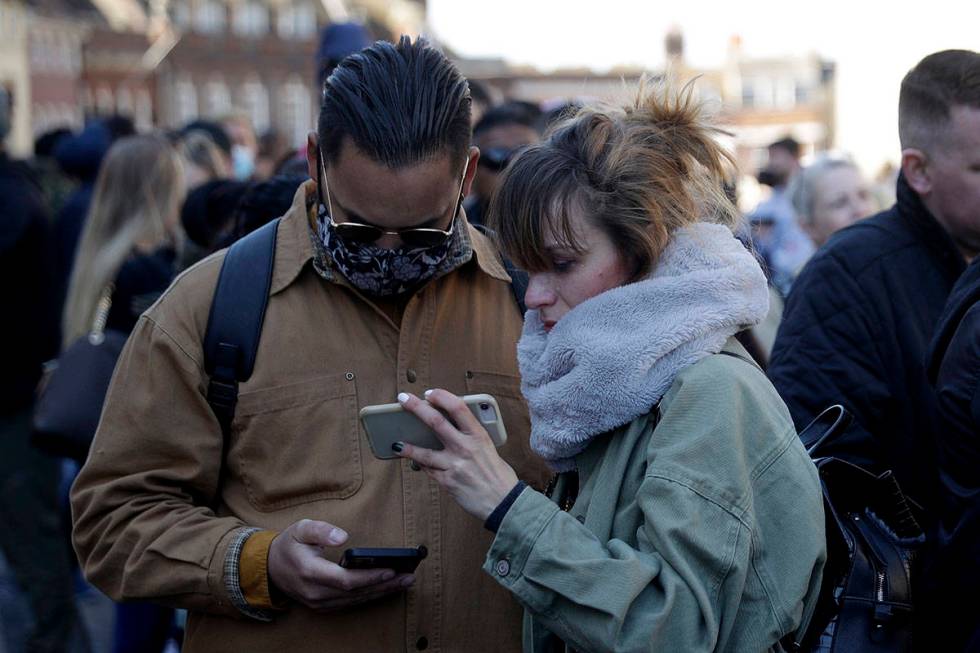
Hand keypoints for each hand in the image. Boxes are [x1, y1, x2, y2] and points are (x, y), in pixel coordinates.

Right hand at [267, 519, 413, 611]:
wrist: (270, 568)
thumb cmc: (290, 544)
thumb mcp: (301, 528)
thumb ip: (321, 530)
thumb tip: (343, 537)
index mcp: (310, 572)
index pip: (345, 580)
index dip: (369, 577)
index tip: (390, 569)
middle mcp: (315, 592)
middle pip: (355, 593)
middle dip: (384, 585)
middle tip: (408, 577)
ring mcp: (319, 602)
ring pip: (355, 600)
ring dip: (381, 592)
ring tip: (405, 582)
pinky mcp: (323, 606)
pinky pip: (350, 603)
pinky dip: (370, 596)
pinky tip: (387, 588)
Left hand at [395, 390, 518, 520]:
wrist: (504, 502)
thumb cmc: (498, 475)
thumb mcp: (488, 448)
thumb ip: (470, 437)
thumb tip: (452, 428)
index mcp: (478, 435)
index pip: (458, 407)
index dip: (441, 396)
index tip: (430, 393)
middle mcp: (465, 447)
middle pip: (435, 422)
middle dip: (416, 408)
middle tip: (403, 399)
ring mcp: (454, 465)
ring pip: (423, 452)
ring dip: (407, 447)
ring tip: (396, 444)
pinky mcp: (447, 482)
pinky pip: (428, 470)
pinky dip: (421, 465)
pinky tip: (415, 462)